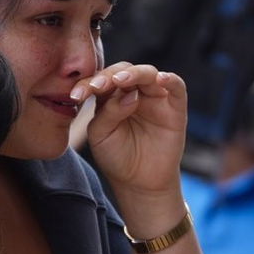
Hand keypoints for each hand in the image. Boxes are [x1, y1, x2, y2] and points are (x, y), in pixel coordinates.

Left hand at [80, 63, 187, 203]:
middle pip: (124, 71)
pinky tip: (160, 79)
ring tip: (121, 80)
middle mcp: (133, 92)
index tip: (77, 95)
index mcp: (110, 97)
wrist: (139, 183)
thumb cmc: (117, 157)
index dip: (88, 82)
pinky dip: (170, 79)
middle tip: (98, 86)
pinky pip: (176, 86)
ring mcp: (154, 97)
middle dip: (109, 75)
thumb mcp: (102, 135)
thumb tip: (129, 94)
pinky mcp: (175, 106)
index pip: (101, 80)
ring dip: (134, 74)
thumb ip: (108, 112)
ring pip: (147, 73)